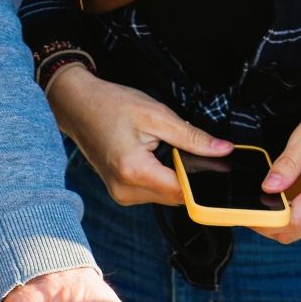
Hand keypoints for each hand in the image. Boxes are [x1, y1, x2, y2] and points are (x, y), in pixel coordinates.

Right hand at [47, 66, 230, 207]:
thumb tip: (222, 150)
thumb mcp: (157, 115)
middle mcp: (125, 190)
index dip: (203, 179)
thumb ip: (192, 137)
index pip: (182, 192)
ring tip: (163, 147)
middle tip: (185, 146)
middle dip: (187, 174)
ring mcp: (121, 194)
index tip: (216, 165)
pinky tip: (155, 155)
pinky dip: (161, 176)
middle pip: (175, 196)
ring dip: (173, 175)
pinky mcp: (121, 192)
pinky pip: (153, 191)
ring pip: (166, 195)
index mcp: (134, 171)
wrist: (78, 105)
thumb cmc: (111, 105)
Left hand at [254, 82, 300, 243]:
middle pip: (295, 232)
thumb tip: (268, 188)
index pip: (294, 221)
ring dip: (278, 223)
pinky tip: (281, 202)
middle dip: (267, 224)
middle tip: (247, 207)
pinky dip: (291, 218)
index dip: (266, 221)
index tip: (247, 211)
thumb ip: (288, 162)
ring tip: (262, 202)